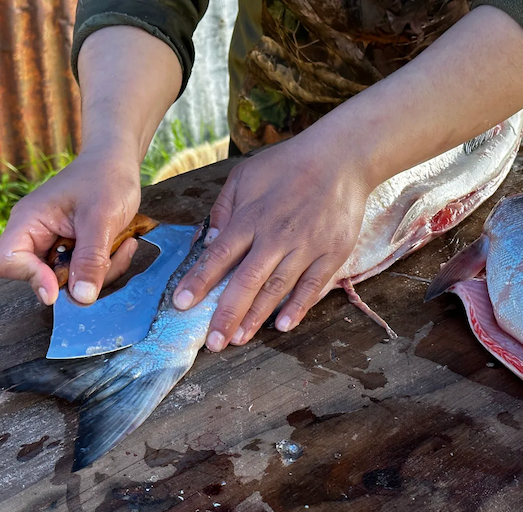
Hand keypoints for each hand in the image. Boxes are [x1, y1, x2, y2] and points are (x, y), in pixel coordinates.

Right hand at [0, 148, 141, 304]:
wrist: (118, 161)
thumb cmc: (106, 178)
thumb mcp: (101, 219)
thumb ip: (91, 260)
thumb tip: (81, 300)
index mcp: (29, 221)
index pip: (5, 262)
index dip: (29, 278)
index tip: (59, 286)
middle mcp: (37, 236)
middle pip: (43, 279)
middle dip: (81, 278)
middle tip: (110, 257)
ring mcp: (56, 245)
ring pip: (71, 281)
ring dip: (102, 272)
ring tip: (123, 244)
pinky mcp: (75, 250)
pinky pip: (87, 273)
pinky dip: (108, 265)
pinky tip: (124, 243)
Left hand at [172, 133, 371, 350]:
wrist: (341, 158)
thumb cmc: (289, 166)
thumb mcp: (246, 176)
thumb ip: (224, 209)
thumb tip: (206, 241)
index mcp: (251, 216)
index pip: (219, 254)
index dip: (199, 280)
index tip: (181, 303)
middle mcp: (276, 235)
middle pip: (247, 280)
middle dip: (226, 313)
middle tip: (212, 342)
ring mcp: (306, 246)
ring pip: (277, 288)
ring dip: (256, 316)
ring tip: (238, 339)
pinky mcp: (331, 253)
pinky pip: (313, 286)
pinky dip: (298, 306)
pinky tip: (283, 326)